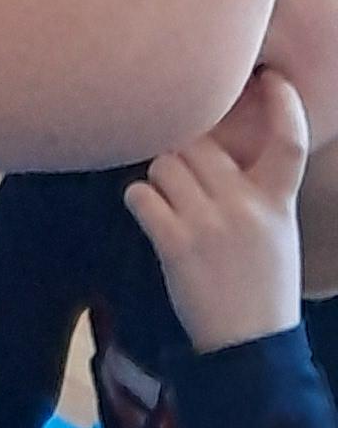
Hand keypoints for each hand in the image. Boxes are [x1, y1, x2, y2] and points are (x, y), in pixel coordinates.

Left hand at [124, 71, 308, 354]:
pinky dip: (138, 200)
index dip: (284, 106)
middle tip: (180, 172)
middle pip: (198, 143)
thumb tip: (217, 149)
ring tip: (167, 202)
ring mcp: (210, 224)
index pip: (289, 144)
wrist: (251, 348)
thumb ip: (255, 190)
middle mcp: (246, 206)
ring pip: (165, 163)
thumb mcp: (277, 232)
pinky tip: (149, 215)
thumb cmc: (262, 285)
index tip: (272, 79)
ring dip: (159, 177)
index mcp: (277, 203)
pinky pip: (140, 194)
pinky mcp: (176, 244)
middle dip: (183, 151)